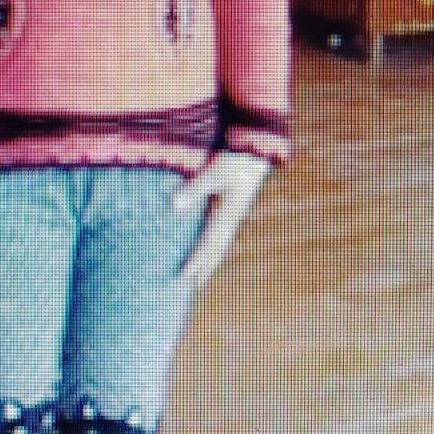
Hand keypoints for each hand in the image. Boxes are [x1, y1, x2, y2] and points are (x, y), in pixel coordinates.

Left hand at [173, 151, 270, 287]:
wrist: (259, 146)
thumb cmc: (237, 157)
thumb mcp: (215, 170)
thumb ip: (195, 187)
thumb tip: (175, 205)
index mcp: (228, 213)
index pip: (209, 244)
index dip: (196, 261)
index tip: (184, 277)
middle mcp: (233, 216)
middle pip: (218, 248)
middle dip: (206, 266)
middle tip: (194, 286)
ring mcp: (235, 210)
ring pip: (221, 240)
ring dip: (211, 257)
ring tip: (202, 271)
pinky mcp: (234, 203)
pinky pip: (222, 230)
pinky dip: (214, 242)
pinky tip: (209, 241)